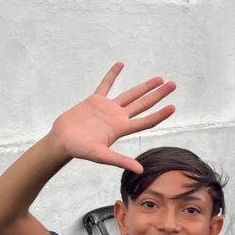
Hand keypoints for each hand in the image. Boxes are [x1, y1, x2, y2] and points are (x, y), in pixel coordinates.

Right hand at [50, 62, 175, 171]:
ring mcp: (108, 108)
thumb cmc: (80, 149)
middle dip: (158, 95)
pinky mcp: (95, 100)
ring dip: (145, 86)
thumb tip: (140, 170)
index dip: (160, 114)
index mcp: (121, 128)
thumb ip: (120, 160)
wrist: (62, 140)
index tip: (173, 107)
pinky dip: (112, 75)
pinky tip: (121, 64)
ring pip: (130, 94)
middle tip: (173, 85)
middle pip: (143, 104)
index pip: (146, 121)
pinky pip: (106, 84)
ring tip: (159, 79)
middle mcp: (118, 117)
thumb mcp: (101, 156)